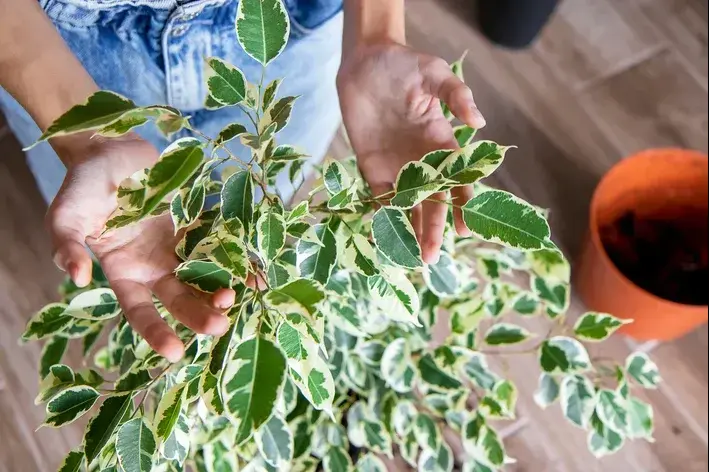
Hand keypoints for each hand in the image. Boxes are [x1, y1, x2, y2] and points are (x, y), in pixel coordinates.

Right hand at [47, 134, 233, 361]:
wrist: (108, 149)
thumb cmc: (82, 186)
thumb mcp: (65, 216)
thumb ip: (67, 245)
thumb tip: (75, 277)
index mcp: (124, 272)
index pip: (140, 310)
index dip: (156, 331)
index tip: (175, 352)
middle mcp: (153, 266)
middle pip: (180, 298)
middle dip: (199, 314)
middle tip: (220, 325)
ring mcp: (177, 246)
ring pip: (203, 276)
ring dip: (221, 289)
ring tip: (238, 297)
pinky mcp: (194, 224)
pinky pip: (217, 244)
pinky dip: (236, 258)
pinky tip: (255, 271)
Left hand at [337, 42, 485, 263]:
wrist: (366, 62)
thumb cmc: (405, 65)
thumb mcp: (435, 73)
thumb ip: (457, 95)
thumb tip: (479, 122)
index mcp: (442, 143)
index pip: (457, 179)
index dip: (462, 205)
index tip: (464, 228)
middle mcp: (422, 160)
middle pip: (431, 201)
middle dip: (432, 228)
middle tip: (431, 257)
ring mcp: (396, 165)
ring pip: (407, 204)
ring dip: (409, 230)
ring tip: (411, 257)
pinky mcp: (372, 166)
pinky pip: (379, 196)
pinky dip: (382, 216)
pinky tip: (385, 238)